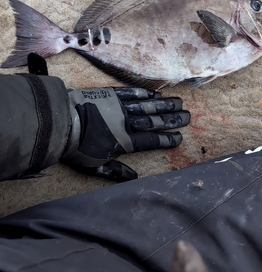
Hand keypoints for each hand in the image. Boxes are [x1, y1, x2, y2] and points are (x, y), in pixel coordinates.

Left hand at [62, 86, 189, 181]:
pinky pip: (131, 93)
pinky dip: (145, 94)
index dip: (167, 139)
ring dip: (164, 104)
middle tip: (188, 116)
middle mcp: (127, 123)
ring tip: (179, 102)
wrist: (62, 122)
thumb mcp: (95, 166)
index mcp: (125, 142)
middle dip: (173, 119)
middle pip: (155, 121)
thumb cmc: (77, 148)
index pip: (152, 141)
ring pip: (147, 106)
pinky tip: (156, 94)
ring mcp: (120, 107)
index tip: (180, 137)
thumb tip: (134, 178)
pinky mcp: (110, 94)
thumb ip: (116, 171)